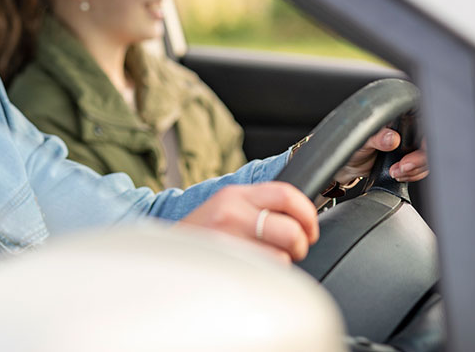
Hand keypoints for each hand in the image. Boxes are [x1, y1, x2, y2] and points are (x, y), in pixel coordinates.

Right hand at [177, 182, 318, 263]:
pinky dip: (268, 278)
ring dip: (281, 264)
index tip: (310, 228)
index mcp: (234, 195)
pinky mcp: (226, 265)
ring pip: (282, 257)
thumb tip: (300, 217)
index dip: (307, 213)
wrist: (164, 255)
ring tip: (265, 262)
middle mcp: (231, 213)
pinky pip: (266, 275)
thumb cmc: (199, 236)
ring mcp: (228, 240)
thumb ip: (257, 205)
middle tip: (293, 250)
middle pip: (291, 230)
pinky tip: (253, 273)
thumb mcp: (224, 207)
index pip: (285, 194)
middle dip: (301, 245)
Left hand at [332, 127, 428, 185]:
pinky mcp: (411, 159)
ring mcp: (410, 146)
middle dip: (418, 162)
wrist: (349, 166)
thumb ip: (376, 138)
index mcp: (397, 120)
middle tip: (401, 168)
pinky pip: (421, 168)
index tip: (408, 158)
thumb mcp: (361, 140)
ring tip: (394, 172)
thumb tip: (392, 138)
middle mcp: (406, 131)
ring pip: (427, 159)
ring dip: (414, 170)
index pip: (421, 126)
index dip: (422, 144)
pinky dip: (413, 175)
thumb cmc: (352, 146)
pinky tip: (399, 175)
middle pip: (428, 145)